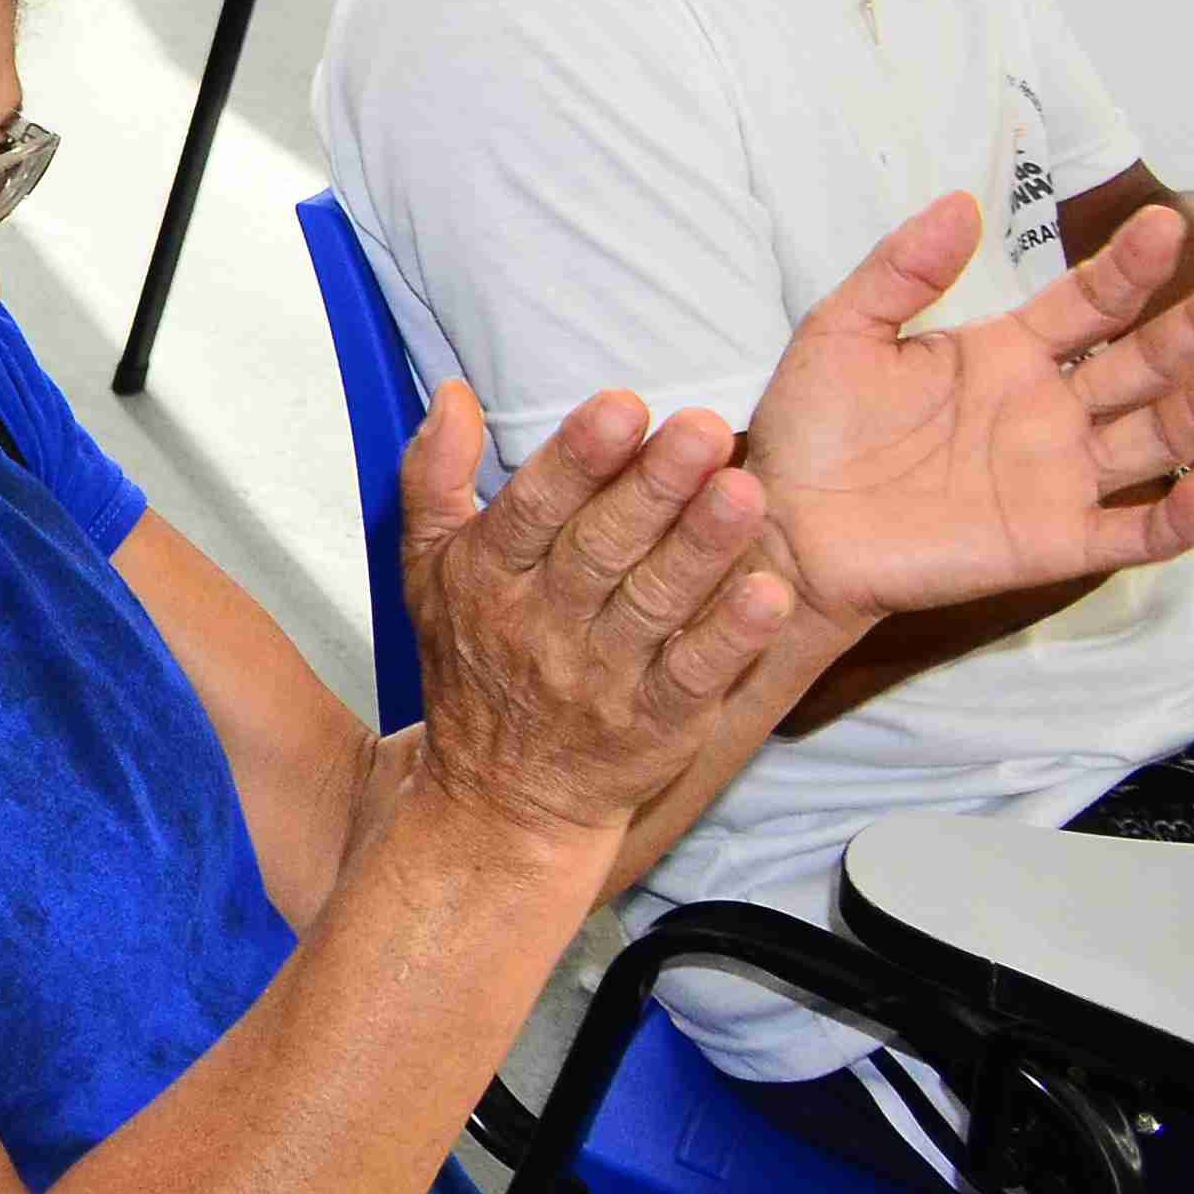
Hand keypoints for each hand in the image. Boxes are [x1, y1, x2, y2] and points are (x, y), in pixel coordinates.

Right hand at [402, 379, 797, 843]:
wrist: (498, 800)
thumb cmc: (470, 664)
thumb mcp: (425, 567)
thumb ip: (435, 476)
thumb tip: (454, 393)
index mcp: (487, 576)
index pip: (532, 508)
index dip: (577, 459)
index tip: (622, 408)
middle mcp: (542, 625)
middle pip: (602, 548)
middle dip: (653, 487)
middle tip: (701, 430)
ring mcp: (602, 679)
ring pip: (656, 604)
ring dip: (702, 549)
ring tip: (745, 492)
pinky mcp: (657, 727)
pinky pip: (696, 677)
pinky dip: (731, 638)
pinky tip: (768, 595)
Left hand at [741, 193, 1193, 618]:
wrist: (784, 524)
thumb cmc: (812, 428)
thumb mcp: (843, 330)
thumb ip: (901, 269)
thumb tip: (960, 203)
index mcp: (1004, 352)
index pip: (1088, 303)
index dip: (1128, 267)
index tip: (1164, 226)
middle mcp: (1048, 410)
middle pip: (1143, 362)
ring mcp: (1058, 476)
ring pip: (1155, 437)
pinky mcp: (1054, 542)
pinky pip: (1133, 532)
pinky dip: (1178, 517)